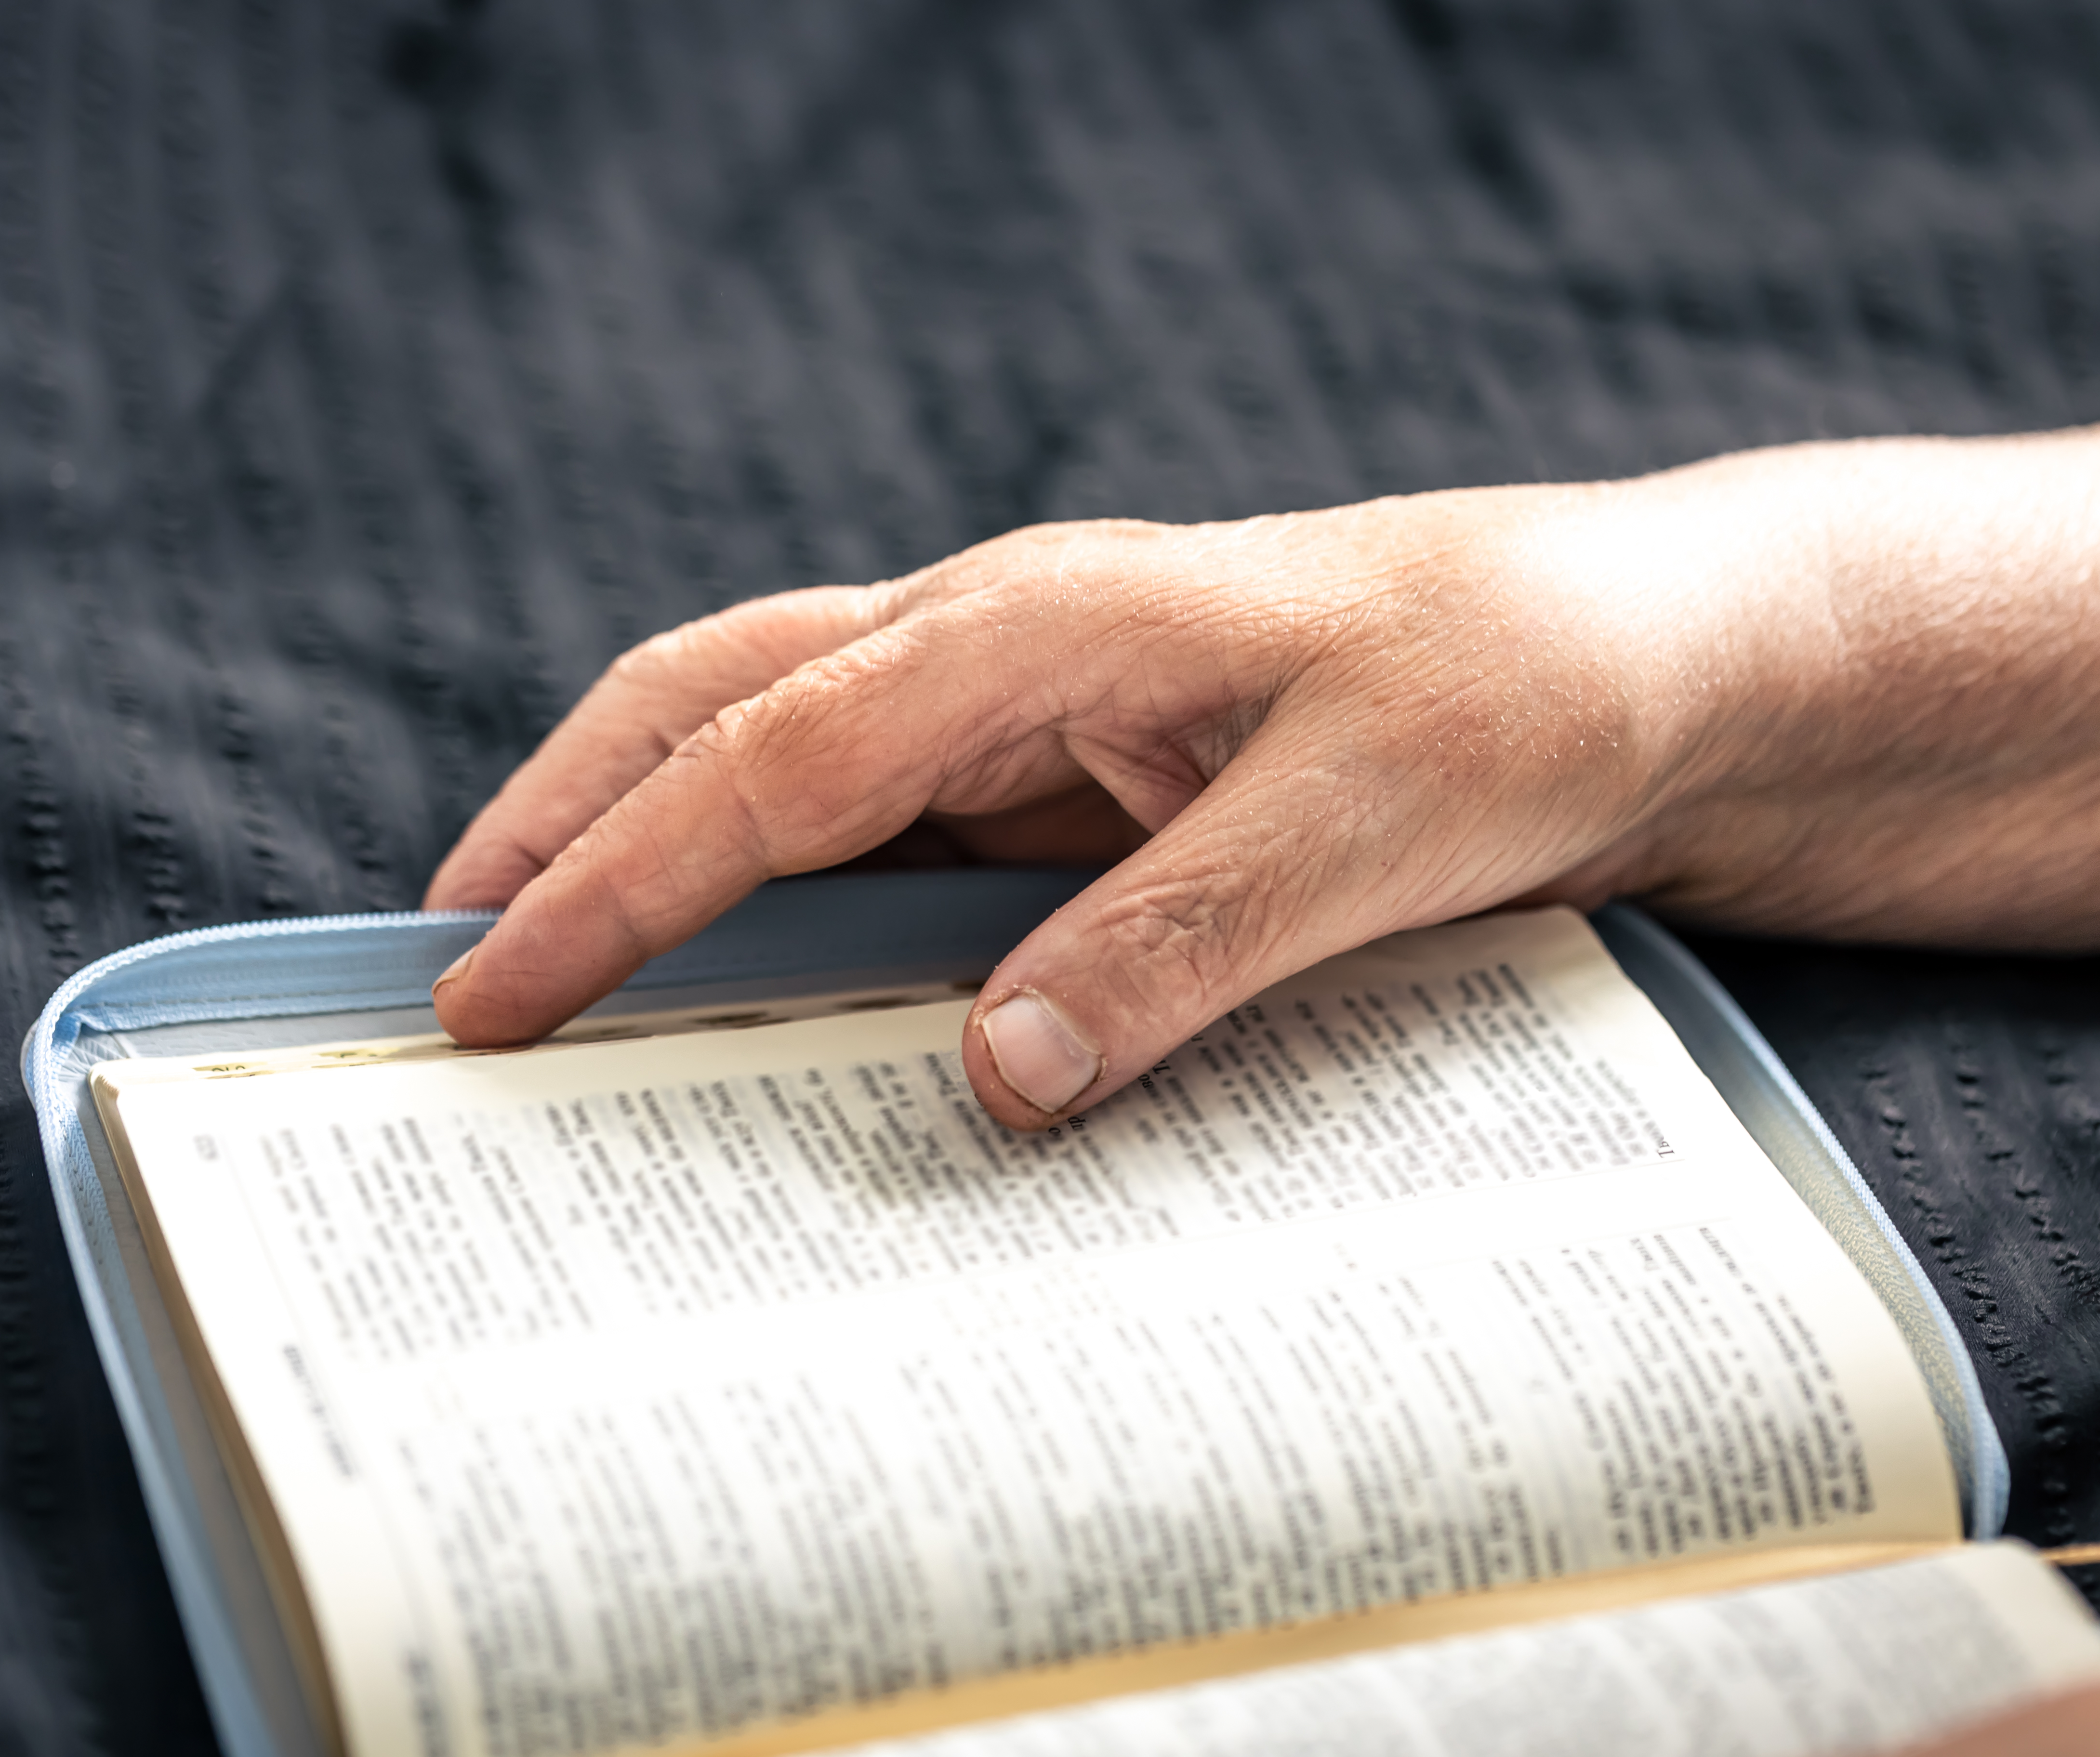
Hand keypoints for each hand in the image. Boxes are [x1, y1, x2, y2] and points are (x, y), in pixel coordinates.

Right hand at [427, 370, 2099, 1128]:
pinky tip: (759, 984)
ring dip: (653, 841)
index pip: (774, 758)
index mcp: (1041, 625)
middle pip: (719, 703)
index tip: (495, 993)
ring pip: (778, 745)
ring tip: (547, 970)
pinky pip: (883, 818)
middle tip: (452, 967)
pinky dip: (783, 886)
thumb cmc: (1516, 698)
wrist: (1647, 662)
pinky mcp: (1072, 767)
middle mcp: (1005, 645)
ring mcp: (1031, 702)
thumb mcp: (1369, 825)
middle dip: (569, 820)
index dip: (621, 880)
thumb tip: (991, 1074)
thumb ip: (1178, 941)